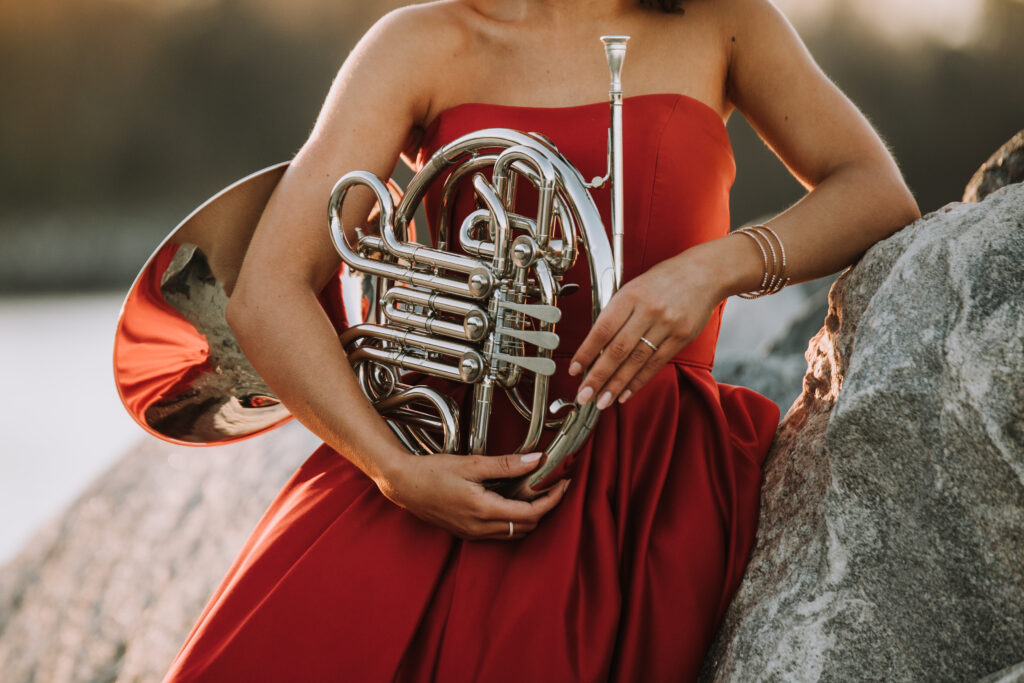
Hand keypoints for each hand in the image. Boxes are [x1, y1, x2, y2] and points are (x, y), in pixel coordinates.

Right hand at [377, 451, 569, 540]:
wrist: (403, 485)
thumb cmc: (432, 472)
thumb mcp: (471, 464)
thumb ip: (506, 465)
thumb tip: (536, 460)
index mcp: (484, 510)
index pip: (531, 513)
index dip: (552, 500)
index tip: (563, 484)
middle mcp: (480, 528)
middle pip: (527, 526)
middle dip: (544, 507)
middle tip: (552, 485)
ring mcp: (473, 533)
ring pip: (514, 532)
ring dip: (530, 515)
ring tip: (535, 491)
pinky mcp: (467, 532)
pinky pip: (499, 533)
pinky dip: (513, 519)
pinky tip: (511, 499)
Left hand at [568, 251, 720, 407]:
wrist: (704, 273)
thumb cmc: (664, 279)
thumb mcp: (634, 287)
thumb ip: (616, 313)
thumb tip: (594, 346)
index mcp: (630, 296)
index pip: (602, 329)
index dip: (586, 353)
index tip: (574, 370)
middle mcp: (647, 311)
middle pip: (617, 350)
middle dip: (598, 377)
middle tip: (584, 395)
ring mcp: (666, 325)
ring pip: (636, 361)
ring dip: (616, 385)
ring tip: (602, 401)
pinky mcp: (681, 337)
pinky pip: (656, 364)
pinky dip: (638, 381)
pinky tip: (625, 393)